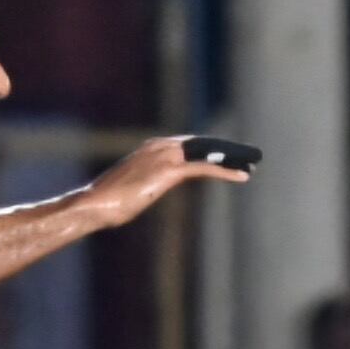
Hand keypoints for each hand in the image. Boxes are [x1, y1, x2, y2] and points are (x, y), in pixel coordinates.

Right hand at [85, 134, 249, 224]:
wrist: (95, 204)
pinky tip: (243, 176)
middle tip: (250, 156)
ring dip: (233, 157)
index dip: (212, 148)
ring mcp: (164, 156)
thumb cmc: (108, 202)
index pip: (190, 143)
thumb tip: (143, 188)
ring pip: (208, 152)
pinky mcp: (169, 172)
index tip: (229, 154)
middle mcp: (160, 146)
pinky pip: (204, 167)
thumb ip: (144, 181)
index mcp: (152, 147)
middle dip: (228, 149)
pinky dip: (226, 170)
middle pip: (203, 144)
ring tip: (254, 164)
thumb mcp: (131, 186)